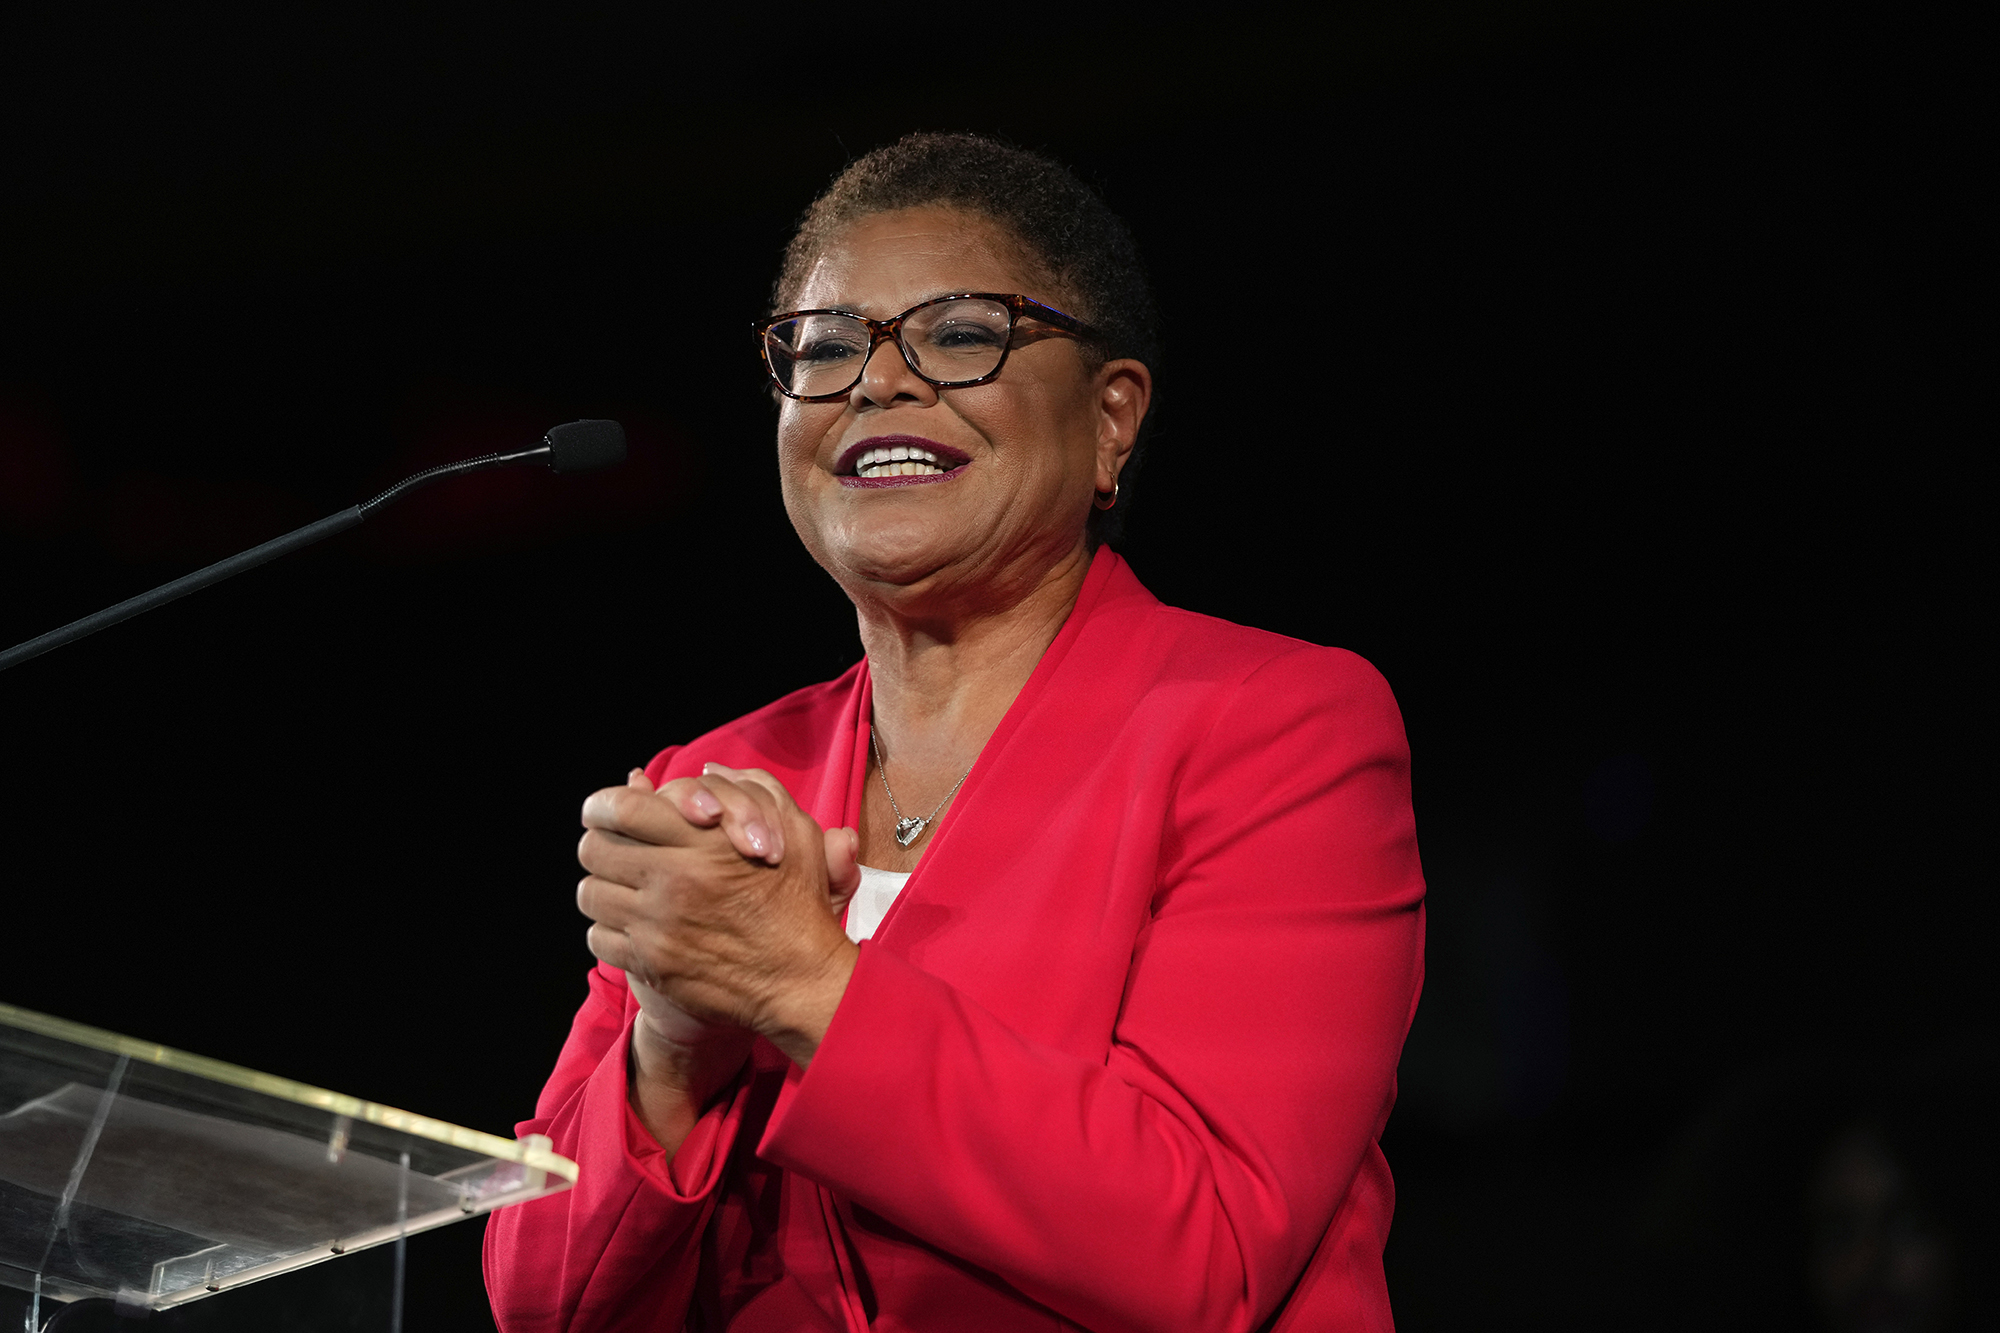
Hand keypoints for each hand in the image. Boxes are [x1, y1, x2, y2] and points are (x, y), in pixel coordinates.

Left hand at [578, 765, 861, 1069]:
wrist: (801, 979)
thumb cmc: (798, 903)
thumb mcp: (793, 832)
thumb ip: (752, 792)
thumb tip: (710, 771)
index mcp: (705, 842)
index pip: (621, 808)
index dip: (604, 806)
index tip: (607, 812)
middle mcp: (675, 881)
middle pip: (594, 849)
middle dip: (601, 845)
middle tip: (617, 850)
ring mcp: (658, 926)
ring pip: (590, 894)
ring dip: (604, 888)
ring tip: (626, 889)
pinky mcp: (650, 964)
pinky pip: (598, 938)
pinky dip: (609, 930)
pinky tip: (635, 926)